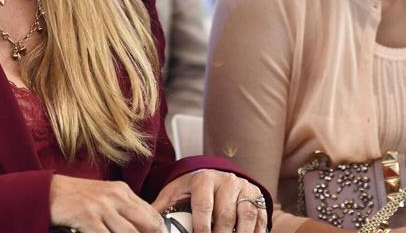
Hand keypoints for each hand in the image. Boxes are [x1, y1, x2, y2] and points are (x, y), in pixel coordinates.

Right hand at [49, 175, 163, 232]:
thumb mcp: (103, 197)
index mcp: (122, 191)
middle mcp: (116, 196)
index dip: (159, 231)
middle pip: (146, 224)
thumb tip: (140, 227)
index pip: (151, 214)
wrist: (48, 191)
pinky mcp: (88, 217)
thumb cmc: (76, 197)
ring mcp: (102, 206)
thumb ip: (122, 209)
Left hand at [152, 169, 267, 232]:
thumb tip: (143, 224)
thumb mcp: (175, 194)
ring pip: (247, 215)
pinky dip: (257, 232)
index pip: (204, 206)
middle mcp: (226, 180)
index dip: (202, 228)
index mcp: (203, 179)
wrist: (215, 177)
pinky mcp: (258, 196)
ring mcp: (244, 187)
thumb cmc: (191, 190)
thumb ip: (160, 209)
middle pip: (226, 215)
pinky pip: (261, 217)